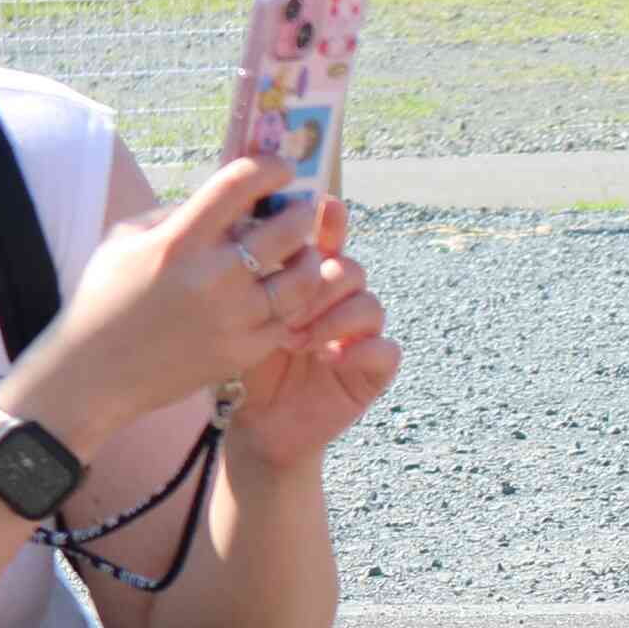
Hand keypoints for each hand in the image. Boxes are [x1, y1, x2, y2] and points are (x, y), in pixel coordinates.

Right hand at [8, 156, 324, 451]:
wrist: (94, 374)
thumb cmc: (104, 299)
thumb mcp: (125, 240)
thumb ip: (177, 214)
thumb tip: (227, 200)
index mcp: (179, 241)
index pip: (239, 185)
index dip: (270, 168)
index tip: (283, 167)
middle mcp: (213, 276)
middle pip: (288, 229)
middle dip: (300, 213)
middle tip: (299, 211)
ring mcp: (235, 317)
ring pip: (304, 277)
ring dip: (307, 258)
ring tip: (299, 253)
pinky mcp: (246, 350)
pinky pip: (291, 317)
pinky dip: (293, 301)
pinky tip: (284, 292)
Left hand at [221, 196, 402, 469]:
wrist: (258, 423)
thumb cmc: (245, 366)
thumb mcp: (241, 316)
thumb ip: (253, 277)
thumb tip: (241, 226)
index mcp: (312, 282)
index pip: (329, 241)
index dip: (331, 221)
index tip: (325, 204)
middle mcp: (341, 303)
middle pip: (350, 269)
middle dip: (318, 287)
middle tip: (283, 313)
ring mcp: (361, 335)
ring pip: (369, 305)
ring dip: (332, 320)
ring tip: (297, 341)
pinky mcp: (373, 371)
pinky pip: (386, 350)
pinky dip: (360, 351)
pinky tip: (329, 359)